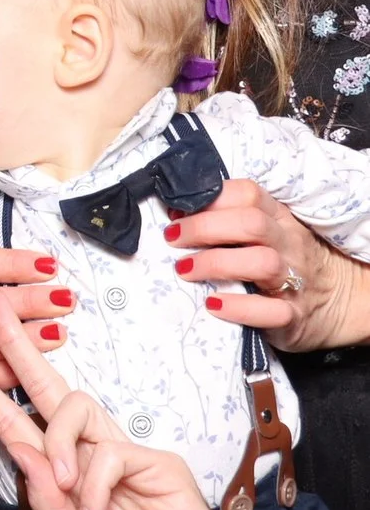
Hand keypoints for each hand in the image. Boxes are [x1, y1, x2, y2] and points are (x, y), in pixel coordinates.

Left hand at [0, 295, 312, 509]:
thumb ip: (43, 508)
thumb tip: (23, 453)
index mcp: (63, 479)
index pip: (20, 425)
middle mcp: (89, 458)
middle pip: (49, 390)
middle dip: (17, 348)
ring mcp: (126, 456)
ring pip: (74, 410)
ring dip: (53, 444)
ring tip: (61, 491)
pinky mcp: (158, 464)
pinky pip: (108, 453)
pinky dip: (92, 487)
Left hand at [169, 180, 351, 345]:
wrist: (336, 301)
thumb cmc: (283, 260)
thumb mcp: (265, 232)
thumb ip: (230, 218)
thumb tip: (177, 212)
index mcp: (278, 219)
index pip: (248, 193)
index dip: (210, 198)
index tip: (177, 212)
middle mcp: (288, 244)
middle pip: (251, 224)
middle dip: (204, 227)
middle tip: (173, 239)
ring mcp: (295, 280)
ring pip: (262, 262)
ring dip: (215, 263)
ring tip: (184, 270)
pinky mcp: (294, 316)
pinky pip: (271, 312)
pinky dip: (239, 308)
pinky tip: (213, 305)